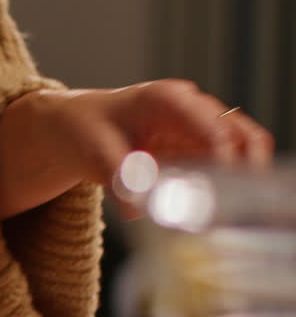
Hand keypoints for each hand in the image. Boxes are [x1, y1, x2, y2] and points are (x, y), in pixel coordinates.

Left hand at [0, 80, 273, 218]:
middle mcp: (192, 108)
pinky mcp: (196, 147)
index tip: (222, 195)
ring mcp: (198, 126)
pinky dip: (224, 188)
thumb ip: (120, 180)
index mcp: (168, 100)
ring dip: (238, 182)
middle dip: (245, 171)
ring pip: (241, 150)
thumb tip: (136, 211)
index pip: (214, 130)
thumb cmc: (83, 132)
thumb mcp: (95, 155)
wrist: (72, 128)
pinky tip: (209, 214)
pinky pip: (224, 166)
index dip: (225, 162)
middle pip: (242, 136)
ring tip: (222, 216)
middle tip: (234, 209)